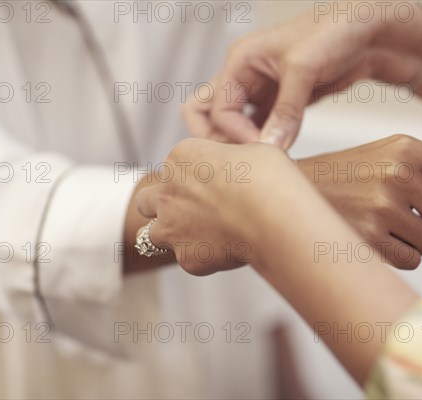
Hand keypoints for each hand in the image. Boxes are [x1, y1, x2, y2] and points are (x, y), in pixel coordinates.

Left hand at [135, 138, 302, 275]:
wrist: (274, 215)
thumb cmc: (268, 177)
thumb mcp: (251, 151)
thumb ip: (232, 160)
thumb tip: (240, 166)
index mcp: (181, 157)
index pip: (174, 168)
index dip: (192, 178)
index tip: (215, 186)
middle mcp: (167, 192)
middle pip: (147, 201)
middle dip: (164, 207)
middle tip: (193, 211)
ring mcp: (172, 228)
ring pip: (153, 235)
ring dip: (174, 236)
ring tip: (205, 238)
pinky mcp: (187, 258)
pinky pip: (188, 259)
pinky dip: (204, 258)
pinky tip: (229, 252)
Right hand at [184, 3, 421, 147]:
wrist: (371, 32)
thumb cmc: (334, 30)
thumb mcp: (303, 68)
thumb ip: (285, 111)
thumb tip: (270, 148)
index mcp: (239, 61)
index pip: (219, 110)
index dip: (236, 133)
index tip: (262, 149)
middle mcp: (244, 77)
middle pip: (206, 115)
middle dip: (217, 139)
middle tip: (241, 159)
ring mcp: (262, 93)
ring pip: (233, 126)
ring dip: (242, 145)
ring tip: (261, 162)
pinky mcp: (281, 105)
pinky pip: (261, 130)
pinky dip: (265, 144)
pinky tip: (277, 157)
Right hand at [297, 134, 421, 268]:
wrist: (289, 190)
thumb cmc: (345, 175)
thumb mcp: (392, 158)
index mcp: (408, 148)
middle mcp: (398, 173)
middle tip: (405, 215)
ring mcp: (382, 206)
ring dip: (416, 242)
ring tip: (385, 225)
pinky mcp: (368, 236)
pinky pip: (411, 260)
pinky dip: (399, 256)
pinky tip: (374, 238)